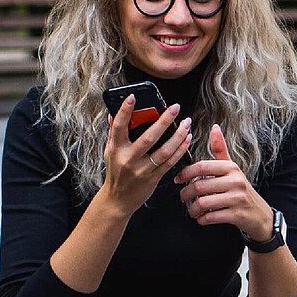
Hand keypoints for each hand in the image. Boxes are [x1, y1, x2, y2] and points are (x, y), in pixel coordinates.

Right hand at [98, 95, 190, 211]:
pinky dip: (180, 150)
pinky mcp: (153, 178)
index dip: (125, 111)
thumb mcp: (110, 152)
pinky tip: (186, 139)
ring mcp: (142, 170)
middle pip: (149, 137)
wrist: (118, 200)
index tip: (133, 97)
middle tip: (175, 108)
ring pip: (164, 150)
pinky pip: (170, 162)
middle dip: (164, 121)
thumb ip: (113, 133)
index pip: (119, 126)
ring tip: (186, 123)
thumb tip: (113, 113)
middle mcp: (128, 159)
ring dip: (178, 136)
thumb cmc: (115, 172)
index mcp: (116, 149)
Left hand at [176, 124, 275, 240]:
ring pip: (204, 203)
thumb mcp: (232, 169)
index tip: (178, 180)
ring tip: (192, 211)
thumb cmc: (241, 190)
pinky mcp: (237, 215)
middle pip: (200, 186)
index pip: (202, 166)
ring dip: (192, 209)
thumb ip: (220, 150)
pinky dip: (202, 219)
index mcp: (231, 168)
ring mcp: (237, 198)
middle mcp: (236, 181)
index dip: (185, 173)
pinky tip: (202, 218)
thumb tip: (215, 127)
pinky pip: (211, 217)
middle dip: (186, 194)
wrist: (260, 214)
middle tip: (182, 198)